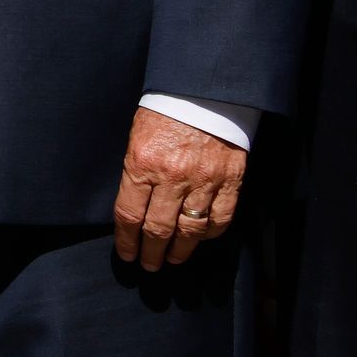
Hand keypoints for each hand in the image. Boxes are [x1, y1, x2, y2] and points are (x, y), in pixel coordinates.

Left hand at [111, 107, 246, 270]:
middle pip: (158, 230)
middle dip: (150, 253)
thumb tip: (131, 211)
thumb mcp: (137, 137)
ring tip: (173, 259)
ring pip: (190, 231)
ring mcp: (203, 180)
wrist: (204, 91)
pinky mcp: (230, 180)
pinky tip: (200, 239)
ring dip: (179, 251)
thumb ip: (135, 173)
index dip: (126, 241)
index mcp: (142, 163)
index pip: (129, 215)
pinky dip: (210, 234)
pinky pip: (220, 219)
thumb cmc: (164, 112)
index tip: (126, 254)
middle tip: (149, 264)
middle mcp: (172, 176)